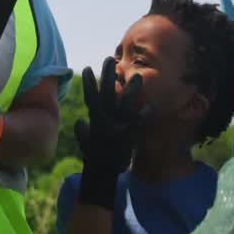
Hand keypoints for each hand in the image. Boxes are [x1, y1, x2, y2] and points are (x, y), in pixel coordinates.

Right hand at [74, 57, 147, 209]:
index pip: (90, 98)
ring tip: (138, 76)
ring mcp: (116, 128)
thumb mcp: (84, 141)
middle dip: (107, 76)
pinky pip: (139, 123)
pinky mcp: (128, 137)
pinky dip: (146, 115)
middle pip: (106, 94)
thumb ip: (83, 130)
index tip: (88, 67)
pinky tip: (153, 107)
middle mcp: (105, 121)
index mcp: (95, 120)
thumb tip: (80, 121)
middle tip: (109, 58)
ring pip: (124, 104)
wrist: (101, 174)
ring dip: (131, 90)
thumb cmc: (93, 157)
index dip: (89, 83)